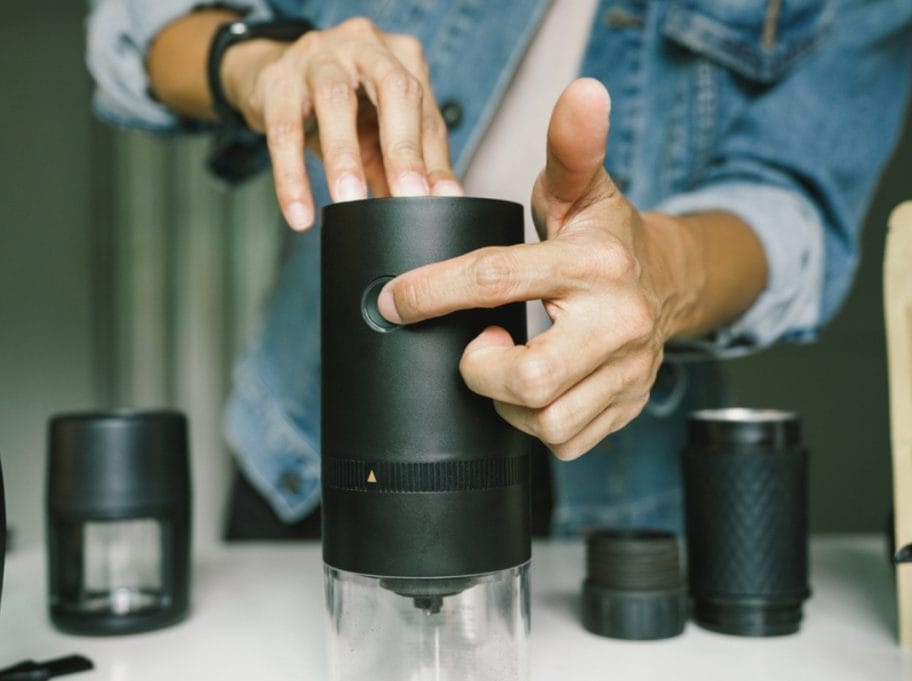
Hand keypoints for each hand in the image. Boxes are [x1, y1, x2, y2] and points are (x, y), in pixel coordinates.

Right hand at [223, 17, 461, 229]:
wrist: (273, 80)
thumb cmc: (340, 105)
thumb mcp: (376, 128)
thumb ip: (399, 164)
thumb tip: (422, 208)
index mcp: (400, 56)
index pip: (426, 111)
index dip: (435, 159)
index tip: (441, 199)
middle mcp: (364, 45)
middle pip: (394, 88)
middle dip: (403, 148)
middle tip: (409, 196)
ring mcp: (319, 56)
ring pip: (335, 101)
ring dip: (345, 157)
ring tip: (349, 201)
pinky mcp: (277, 79)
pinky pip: (284, 131)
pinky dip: (292, 177)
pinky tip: (299, 212)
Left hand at [376, 79, 699, 459]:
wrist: (671, 282)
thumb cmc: (608, 237)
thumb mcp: (584, 189)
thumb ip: (571, 146)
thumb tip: (580, 91)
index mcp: (595, 263)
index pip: (495, 280)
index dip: (432, 293)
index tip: (396, 301)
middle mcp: (618, 323)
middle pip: (527, 379)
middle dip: (480, 370)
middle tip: (475, 346)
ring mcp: (627, 373)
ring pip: (545, 421)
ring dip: (506, 402)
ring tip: (503, 366)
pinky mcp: (627, 406)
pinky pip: (566, 441)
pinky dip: (535, 423)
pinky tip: (531, 392)